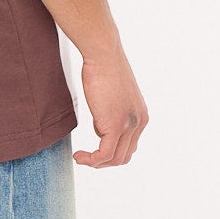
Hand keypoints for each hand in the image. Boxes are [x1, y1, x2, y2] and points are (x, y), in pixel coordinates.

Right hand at [74, 44, 147, 167]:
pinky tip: (78, 155)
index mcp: (141, 116)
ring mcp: (129, 125)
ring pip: (116, 159)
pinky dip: (91, 160)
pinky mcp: (116, 125)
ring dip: (95, 163)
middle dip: (103, 162)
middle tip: (85, 157)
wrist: (103, 55)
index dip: (111, 152)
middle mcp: (140, 122)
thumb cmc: (103, 69)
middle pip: (124, 156)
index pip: (130, 146)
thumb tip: (101, 129)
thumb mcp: (112, 96)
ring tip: (80, 157)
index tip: (93, 149)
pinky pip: (105, 155)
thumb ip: (111, 113)